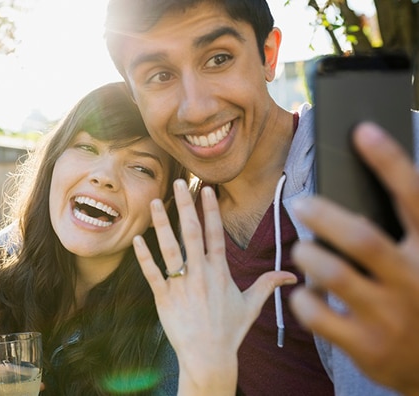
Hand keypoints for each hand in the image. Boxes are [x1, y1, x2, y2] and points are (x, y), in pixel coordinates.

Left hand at [133, 179, 296, 394]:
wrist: (209, 357)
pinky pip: (152, 273)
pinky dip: (144, 256)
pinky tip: (138, 239)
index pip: (216, 234)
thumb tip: (292, 276)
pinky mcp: (164, 298)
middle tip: (178, 183)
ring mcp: (181, 285)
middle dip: (185, 205)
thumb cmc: (230, 330)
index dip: (211, 210)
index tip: (206, 189)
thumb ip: (268, 285)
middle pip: (191, 233)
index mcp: (220, 272)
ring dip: (161, 224)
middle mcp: (200, 274)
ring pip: (169, 248)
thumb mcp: (252, 305)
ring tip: (155, 202)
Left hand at [289, 122, 418, 395]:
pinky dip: (303, 299)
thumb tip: (357, 181)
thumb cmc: (414, 297)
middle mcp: (414, 281)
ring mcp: (390, 317)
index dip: (389, 162)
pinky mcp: (365, 346)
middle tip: (301, 203)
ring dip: (308, 255)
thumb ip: (394, 229)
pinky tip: (304, 292)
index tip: (362, 130)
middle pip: (364, 239)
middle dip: (325, 216)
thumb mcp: (417, 261)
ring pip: (334, 275)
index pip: (414, 198)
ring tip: (302, 248)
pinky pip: (318, 314)